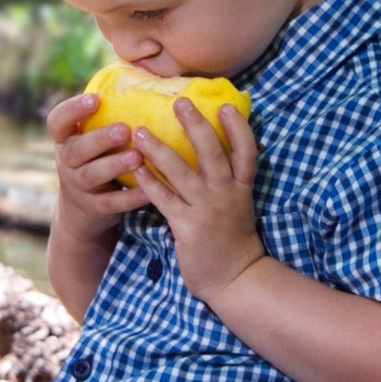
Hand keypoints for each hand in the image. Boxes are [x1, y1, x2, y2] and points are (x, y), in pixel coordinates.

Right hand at [45, 86, 144, 224]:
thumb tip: (140, 71)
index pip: (57, 121)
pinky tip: (148, 191)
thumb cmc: (96, 161)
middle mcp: (67, 161)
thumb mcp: (91, 140)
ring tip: (138, 157)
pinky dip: (128, 198)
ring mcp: (78, 186)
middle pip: (77, 149)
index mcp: (66, 139)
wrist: (82, 212)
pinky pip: (110, 203)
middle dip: (100, 139)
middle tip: (125, 129)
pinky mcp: (94, 208)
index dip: (73, 109)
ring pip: (92, 175)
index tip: (94, 99)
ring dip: (115, 165)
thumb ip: (107, 116)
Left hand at [123, 86, 267, 304]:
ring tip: (140, 131)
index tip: (226, 106)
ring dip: (159, 149)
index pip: (246, 151)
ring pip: (182, 172)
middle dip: (195, 125)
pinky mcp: (188, 227)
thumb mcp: (239, 207)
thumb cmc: (233, 241)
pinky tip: (135, 170)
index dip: (237, 127)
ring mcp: (207, 209)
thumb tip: (214, 156)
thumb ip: (228, 183)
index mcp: (241, 188)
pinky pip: (164, 199)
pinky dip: (149, 183)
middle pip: (212, 152)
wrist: (234, 279)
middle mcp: (226, 194)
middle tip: (179, 102)